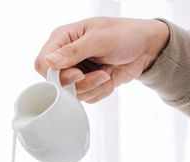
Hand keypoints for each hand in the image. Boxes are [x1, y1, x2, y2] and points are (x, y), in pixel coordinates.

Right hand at [34, 17, 169, 102]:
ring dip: (93, 87)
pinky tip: (109, 77)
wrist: (147, 47)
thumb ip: (73, 51)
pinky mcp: (86, 84)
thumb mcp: (100, 39)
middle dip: (80, 83)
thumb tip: (48, 62)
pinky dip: (100, 92)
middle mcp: (64, 57)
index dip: (57, 75)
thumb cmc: (125, 34)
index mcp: (61, 39)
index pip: (42, 64)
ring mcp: (75, 72)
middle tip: (100, 74)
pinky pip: (86, 98)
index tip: (78, 74)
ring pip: (71, 94)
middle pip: (56, 84)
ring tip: (107, 72)